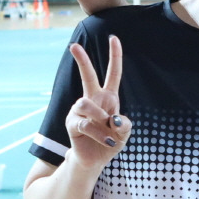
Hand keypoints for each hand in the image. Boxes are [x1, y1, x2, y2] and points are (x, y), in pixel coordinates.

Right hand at [64, 36, 129, 167]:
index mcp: (108, 98)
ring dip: (99, 117)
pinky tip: (106, 141)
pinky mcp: (72, 124)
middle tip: (74, 46)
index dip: (115, 56)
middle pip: (88, 76)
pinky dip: (98, 134)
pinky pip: (85, 124)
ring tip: (108, 132)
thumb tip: (113, 119)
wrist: (95, 160)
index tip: (114, 38)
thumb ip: (125, 125)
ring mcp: (80, 111)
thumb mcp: (124, 134)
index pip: (113, 74)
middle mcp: (93, 100)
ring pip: (85, 103)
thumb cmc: (110, 142)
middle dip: (82, 60)